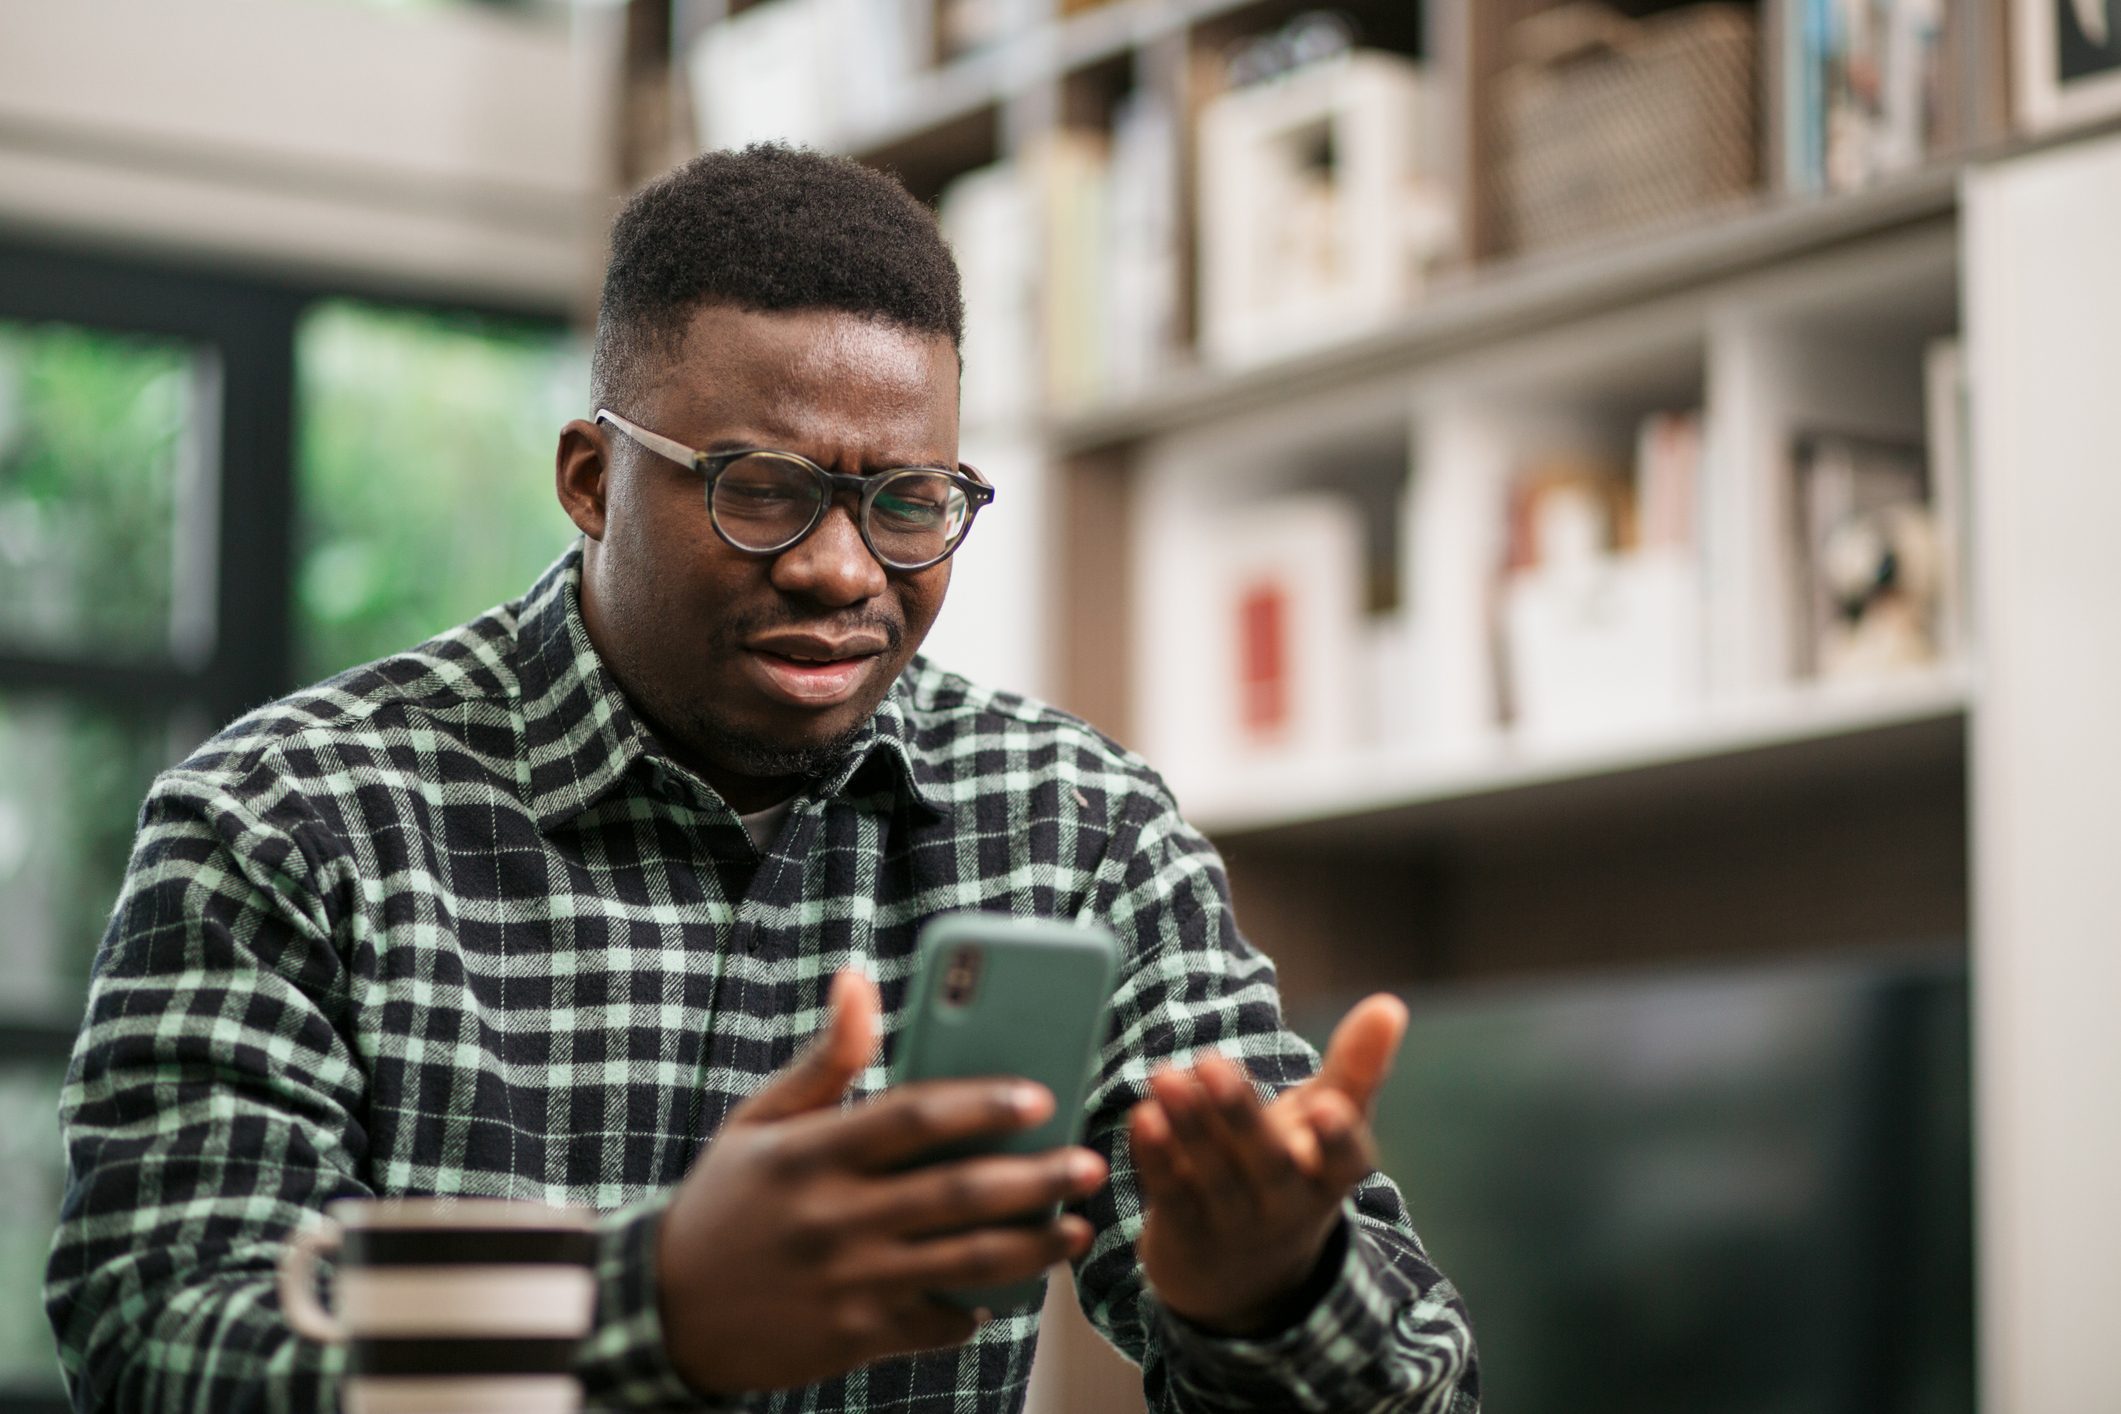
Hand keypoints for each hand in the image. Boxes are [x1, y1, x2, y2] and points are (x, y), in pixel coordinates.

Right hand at [655, 969, 1108, 1394]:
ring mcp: (849, 1282)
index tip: (1040, 1094)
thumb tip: (859, 978)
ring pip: (966, 1262)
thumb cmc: (724, 1200)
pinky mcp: (857, 1335)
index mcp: (811, 1154)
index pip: (912, 1118)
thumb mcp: (759, 1120)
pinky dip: (979, 1307)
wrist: (663, 1311)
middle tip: (1087, 1164)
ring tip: (1077, 1228)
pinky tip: (1009, 1288)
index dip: (980, 1103)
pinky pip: (939, 1322)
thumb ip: (825, 1058)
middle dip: (1036, 1178)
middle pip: (958, 1193)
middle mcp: (834, 1218)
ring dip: (1033, 1246)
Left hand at [1129, 993, 1407, 1335]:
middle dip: (1240, 1116)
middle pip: (1267, 1163)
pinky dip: (1156, 1158)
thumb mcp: (1329, 1126)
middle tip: (1214, 1064)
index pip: (1345, 1161)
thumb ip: (1356, 1068)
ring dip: (1188, 1124)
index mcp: (1330, 1177)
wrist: (1243, 1278)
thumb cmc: (1295, 1173)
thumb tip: (1389, 1004)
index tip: (1327, 1106)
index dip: (1337, 1137)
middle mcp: (1287, 1206)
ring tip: (1166, 1075)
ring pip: (1212, 1175)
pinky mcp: (1185, 1236)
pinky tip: (1143, 1116)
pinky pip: (1170, 1195)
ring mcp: (1235, 1226)